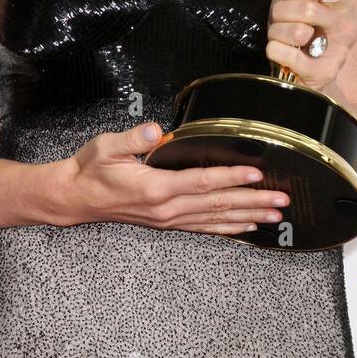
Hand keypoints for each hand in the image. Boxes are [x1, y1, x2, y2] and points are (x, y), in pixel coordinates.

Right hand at [55, 122, 290, 233]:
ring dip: (247, 217)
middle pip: (218, 205)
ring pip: (215, 220)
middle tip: (281, 200)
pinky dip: (228, 228)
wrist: (75, 198)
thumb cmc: (91, 170)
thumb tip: (156, 129)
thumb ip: (133, 137)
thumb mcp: (107, 146)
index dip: (231, 177)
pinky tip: (246, 227)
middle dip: (253, 202)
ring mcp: (168, 219)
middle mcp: (166, 208)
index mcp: (156, 188)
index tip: (257, 173)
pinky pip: (203, 228)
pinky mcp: (167, 223)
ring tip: (274, 216)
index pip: (202, 182)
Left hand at [264, 0, 356, 90]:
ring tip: (280, 36)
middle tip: (279, 16)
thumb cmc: (298, 27)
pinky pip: (287, 55)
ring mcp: (338, 52)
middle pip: (308, 7)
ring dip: (276, 31)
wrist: (302, 71)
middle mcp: (347, 26)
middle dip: (281, 10)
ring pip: (297, 31)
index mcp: (343, 2)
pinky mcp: (324, 73)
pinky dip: (274, 50)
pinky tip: (278, 51)